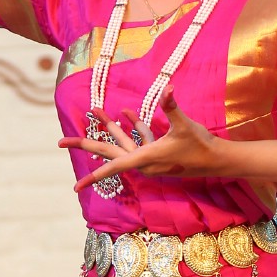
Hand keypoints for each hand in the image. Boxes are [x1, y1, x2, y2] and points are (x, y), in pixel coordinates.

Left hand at [58, 91, 223, 193]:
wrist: (217, 160)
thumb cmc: (201, 145)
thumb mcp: (185, 125)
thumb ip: (172, 107)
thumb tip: (167, 88)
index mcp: (145, 158)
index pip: (113, 167)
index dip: (93, 176)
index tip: (76, 187)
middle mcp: (143, 162)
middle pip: (108, 153)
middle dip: (84, 144)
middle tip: (59, 141)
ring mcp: (149, 159)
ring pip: (122, 143)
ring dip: (110, 128)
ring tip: (95, 111)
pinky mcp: (157, 155)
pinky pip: (138, 141)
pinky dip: (132, 128)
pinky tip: (127, 113)